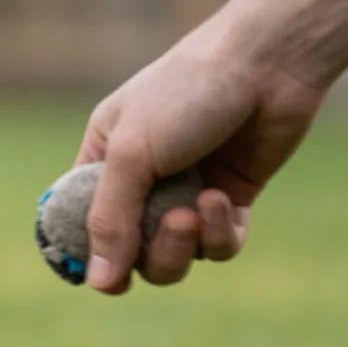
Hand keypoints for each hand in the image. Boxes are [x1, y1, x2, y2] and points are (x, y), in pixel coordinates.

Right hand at [77, 14, 323, 292]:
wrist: (268, 63)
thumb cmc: (186, 93)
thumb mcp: (131, 154)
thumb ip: (110, 220)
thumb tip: (97, 283)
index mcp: (102, 163)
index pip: (79, 225)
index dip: (87, 256)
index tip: (101, 277)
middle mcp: (140, 184)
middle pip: (130, 255)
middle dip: (150, 253)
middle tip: (172, 223)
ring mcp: (185, 194)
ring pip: (173, 258)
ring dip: (183, 245)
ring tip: (197, 211)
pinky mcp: (230, 200)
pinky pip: (217, 246)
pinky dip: (219, 233)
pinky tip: (223, 199)